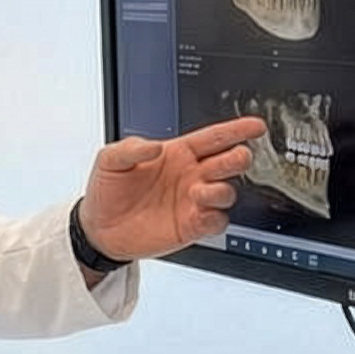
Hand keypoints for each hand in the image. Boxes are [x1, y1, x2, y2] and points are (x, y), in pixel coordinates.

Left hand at [77, 115, 265, 261]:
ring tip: (200, 191)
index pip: (213, 138)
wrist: (98, 228)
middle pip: (227, 162)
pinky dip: (215, 217)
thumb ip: (130, 149)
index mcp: (177, 154)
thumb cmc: (107, 190)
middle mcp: (191, 176)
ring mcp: (193, 202)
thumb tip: (154, 147)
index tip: (255, 126)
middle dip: (238, 158)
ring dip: (221, 190)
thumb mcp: (109, 161)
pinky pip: (216, 221)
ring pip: (226, 192)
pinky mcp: (191, 226)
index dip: (236, 130)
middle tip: (238, 157)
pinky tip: (202, 214)